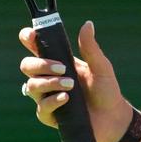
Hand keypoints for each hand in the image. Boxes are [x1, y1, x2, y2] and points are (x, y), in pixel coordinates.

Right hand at [19, 20, 132, 141]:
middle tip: (63, 68)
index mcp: (58, 62)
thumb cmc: (107, 90)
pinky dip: (53, 101)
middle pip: (27, 66)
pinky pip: (41, 107)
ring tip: (70, 85)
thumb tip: (88, 24)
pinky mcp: (50, 115)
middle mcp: (48, 78)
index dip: (28, 39)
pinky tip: (66, 98)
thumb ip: (90, 48)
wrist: (113, 117)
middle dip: (40, 64)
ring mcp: (47, 97)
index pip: (35, 47)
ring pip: (31, 86)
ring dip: (50, 83)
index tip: (32, 35)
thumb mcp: (101, 67)